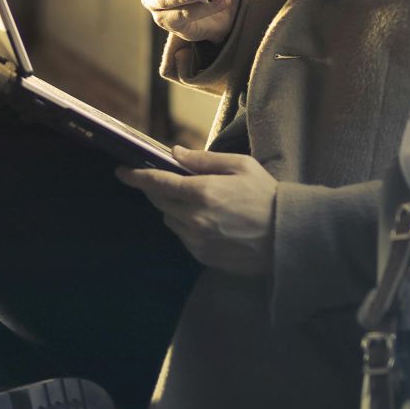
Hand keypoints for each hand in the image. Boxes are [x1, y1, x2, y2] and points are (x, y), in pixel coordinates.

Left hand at [115, 147, 275, 274]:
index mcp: (203, 192)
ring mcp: (197, 240)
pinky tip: (206, 220)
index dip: (136, 176)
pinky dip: (185, 225)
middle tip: (164, 180)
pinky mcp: (202, 256)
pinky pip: (182, 237)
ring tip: (194, 201)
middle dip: (156, 189)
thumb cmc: (267, 195)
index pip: (157, 182)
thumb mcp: (240, 166)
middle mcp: (195, 218)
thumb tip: (175, 152)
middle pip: (159, 201)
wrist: (288, 237)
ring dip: (172, 208)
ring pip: (169, 220)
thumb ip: (203, 160)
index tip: (121, 171)